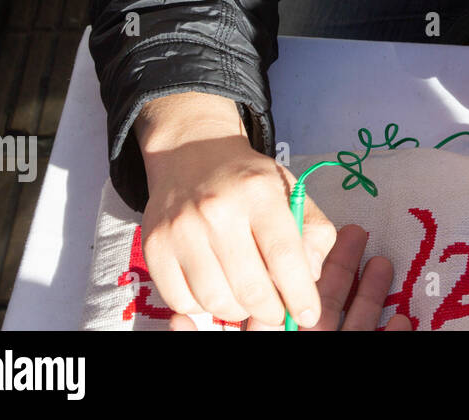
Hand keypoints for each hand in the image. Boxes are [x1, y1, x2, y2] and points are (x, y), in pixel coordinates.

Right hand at [135, 91, 337, 328]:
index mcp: (259, 192)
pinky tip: (216, 289)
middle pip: (249, 287)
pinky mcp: (154, 246)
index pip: (283, 255)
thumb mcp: (293, 192)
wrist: (193, 153)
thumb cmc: (251, 181)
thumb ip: (313, 234)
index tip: (308, 315)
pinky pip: (181, 299)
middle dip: (270, 312)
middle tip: (276, 314)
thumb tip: (310, 278)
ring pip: (213, 300)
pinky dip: (202, 306)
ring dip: (237, 312)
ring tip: (247, 300)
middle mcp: (217, 210)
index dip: (299, 294)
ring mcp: (181, 228)